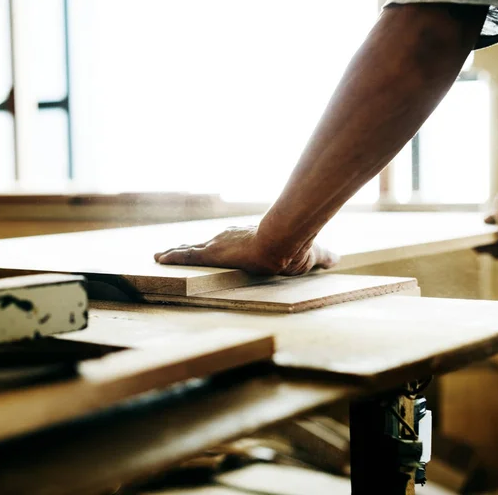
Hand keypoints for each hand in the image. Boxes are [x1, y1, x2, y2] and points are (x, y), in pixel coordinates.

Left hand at [154, 225, 338, 274]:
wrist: (285, 241)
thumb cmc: (296, 247)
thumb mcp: (310, 255)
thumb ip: (321, 257)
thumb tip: (339, 258)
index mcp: (250, 240)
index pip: (230, 243)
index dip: (218, 247)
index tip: (210, 249)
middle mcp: (229, 238)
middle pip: (205, 244)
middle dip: (191, 248)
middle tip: (176, 252)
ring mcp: (219, 244)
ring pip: (191, 249)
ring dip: (176, 252)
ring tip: (159, 256)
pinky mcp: (211, 252)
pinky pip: (185, 255)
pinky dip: (172, 256)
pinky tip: (158, 258)